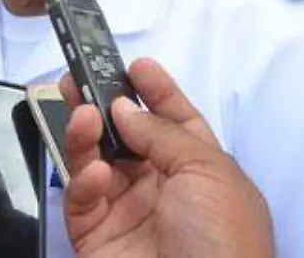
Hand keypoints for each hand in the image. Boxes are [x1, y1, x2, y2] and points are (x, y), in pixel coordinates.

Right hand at [60, 59, 274, 257]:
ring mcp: (128, 213)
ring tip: (80, 113)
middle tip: (79, 76)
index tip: (136, 65)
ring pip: (96, 161)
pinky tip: (93, 173)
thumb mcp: (208, 171)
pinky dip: (82, 181)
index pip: (175, 122)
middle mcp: (163, 189)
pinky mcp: (97, 237)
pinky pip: (81, 200)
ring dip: (86, 134)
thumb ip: (163, 134)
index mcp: (201, 171)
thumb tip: (124, 108)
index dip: (157, 92)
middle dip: (104, 104)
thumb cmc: (224, 239)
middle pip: (126, 136)